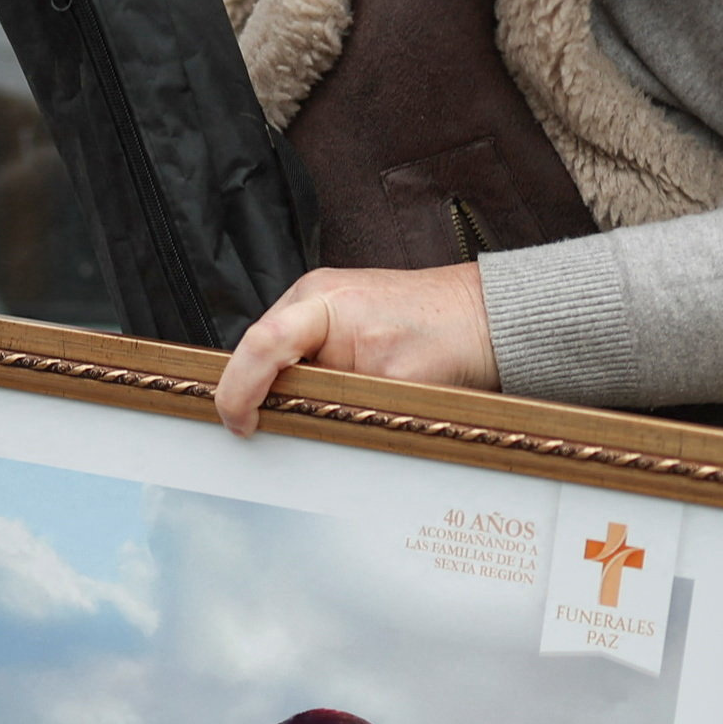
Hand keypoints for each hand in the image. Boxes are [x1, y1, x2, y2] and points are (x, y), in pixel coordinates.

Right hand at [213, 264, 497, 435]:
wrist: (482, 317)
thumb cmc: (450, 339)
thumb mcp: (393, 386)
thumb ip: (336, 402)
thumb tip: (298, 426)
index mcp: (325, 302)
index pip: (262, 344)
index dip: (241, 390)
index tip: (241, 425)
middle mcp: (313, 293)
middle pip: (256, 348)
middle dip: (253, 390)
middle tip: (259, 430)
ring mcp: (318, 299)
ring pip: (271, 350)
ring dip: (275, 384)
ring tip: (289, 413)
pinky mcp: (328, 312)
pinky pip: (293, 348)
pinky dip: (294, 375)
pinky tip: (312, 395)